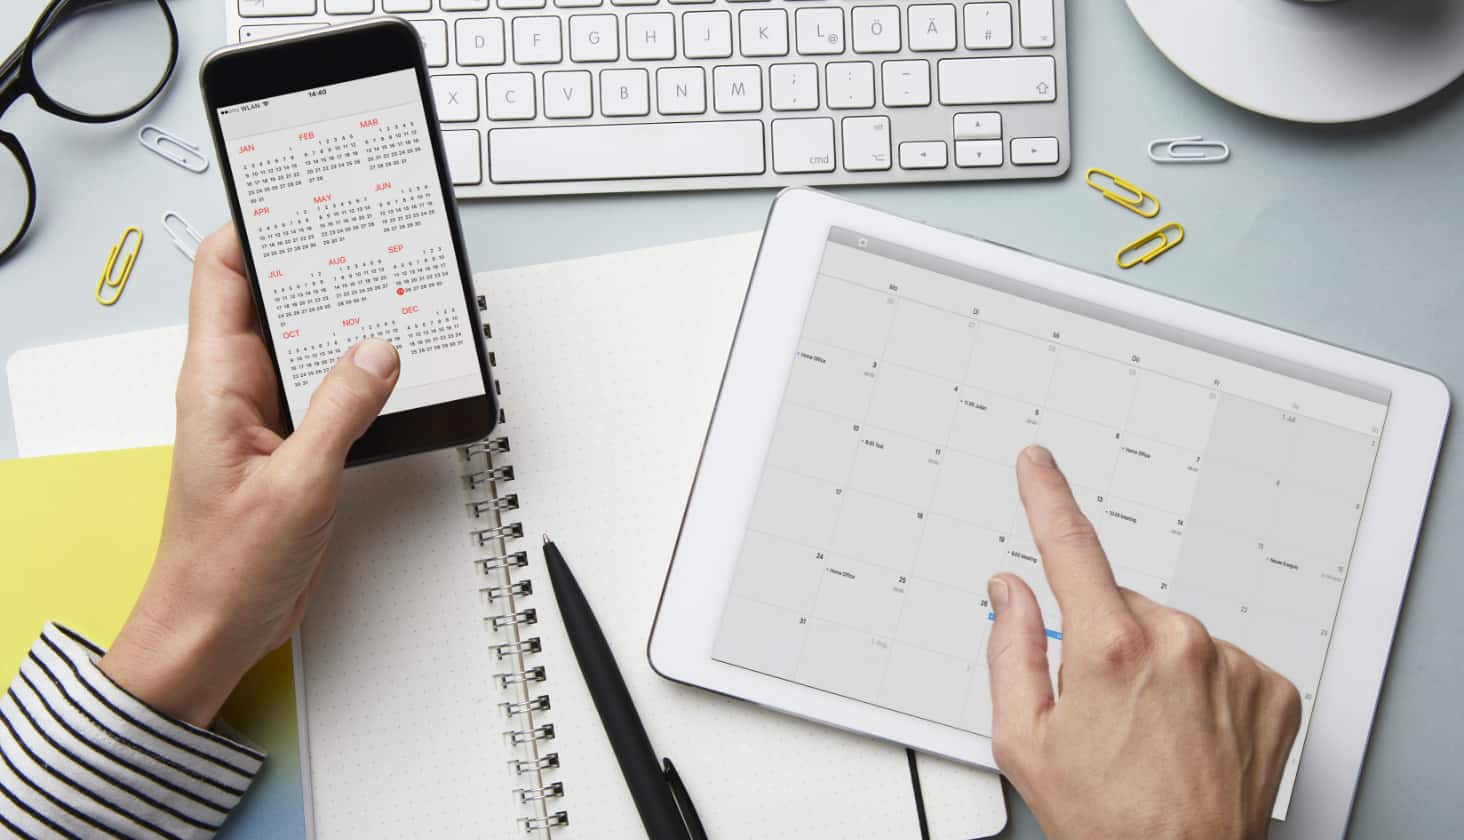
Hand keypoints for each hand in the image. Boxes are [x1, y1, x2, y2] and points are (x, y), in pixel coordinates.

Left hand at [100, 226, 400, 726]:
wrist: (215, 630)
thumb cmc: (222, 570)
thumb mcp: (294, 487)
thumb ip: (340, 412)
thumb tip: (377, 352)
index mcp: (216, 382)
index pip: (223, 272)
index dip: (259, 225)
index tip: (304, 197)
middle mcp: (238, 388)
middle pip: (278, 298)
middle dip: (323, 266)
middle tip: (372, 241)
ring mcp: (268, 415)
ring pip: (312, 343)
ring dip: (352, 325)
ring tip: (395, 298)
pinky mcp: (295, 444)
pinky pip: (333, 389)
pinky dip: (365, 375)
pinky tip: (396, 371)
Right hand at [987, 446, 1301, 839]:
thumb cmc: (1106, 821)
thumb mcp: (1023, 740)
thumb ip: (1010, 649)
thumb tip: (1010, 593)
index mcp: (1110, 650)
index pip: (1069, 546)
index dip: (1047, 495)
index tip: (1038, 464)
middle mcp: (1178, 644)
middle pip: (1123, 604)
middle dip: (1105, 639)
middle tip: (1101, 709)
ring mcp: (1231, 664)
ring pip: (1173, 633)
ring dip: (1156, 665)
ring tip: (1150, 732)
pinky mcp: (1271, 687)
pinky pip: (1220, 659)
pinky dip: (1201, 685)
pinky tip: (1188, 732)